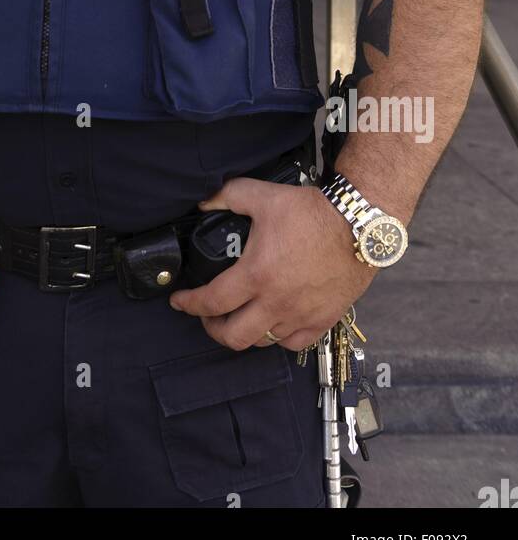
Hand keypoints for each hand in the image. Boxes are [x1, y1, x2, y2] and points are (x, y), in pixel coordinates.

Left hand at [168, 178, 376, 351]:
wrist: (359, 225)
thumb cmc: (312, 212)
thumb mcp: (263, 195)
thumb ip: (228, 195)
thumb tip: (203, 201)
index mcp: (256, 274)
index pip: (212, 302)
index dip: (189, 304)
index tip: (179, 301)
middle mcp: (276, 301)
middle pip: (233, 336)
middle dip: (212, 329)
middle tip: (207, 316)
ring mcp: (300, 315)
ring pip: (261, 342)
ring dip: (244, 333)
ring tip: (238, 319)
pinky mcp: (322, 320)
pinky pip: (293, 344)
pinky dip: (277, 339)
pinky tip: (272, 325)